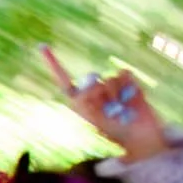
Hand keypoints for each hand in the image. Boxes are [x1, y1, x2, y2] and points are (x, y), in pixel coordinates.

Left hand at [41, 46, 167, 162]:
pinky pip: (123, 73)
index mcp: (80, 101)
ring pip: (108, 79)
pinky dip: (127, 87)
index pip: (64, 80)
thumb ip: (88, 101)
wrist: (140, 136)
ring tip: (121, 110)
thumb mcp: (96, 120)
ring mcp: (110, 83)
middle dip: (97, 94)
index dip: (53, 63)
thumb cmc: (116, 132)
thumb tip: (93, 79)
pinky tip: (130, 99)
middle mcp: (93, 89)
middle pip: (89, 80)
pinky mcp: (127, 79)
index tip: (42, 45)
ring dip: (115, 96)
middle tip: (108, 110)